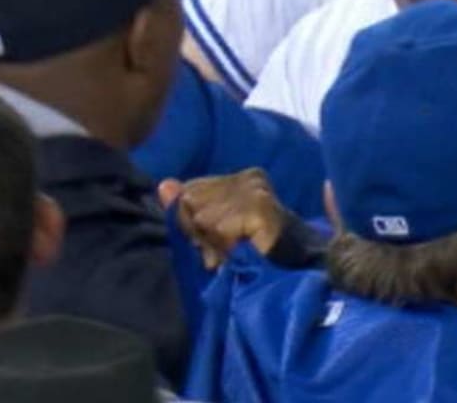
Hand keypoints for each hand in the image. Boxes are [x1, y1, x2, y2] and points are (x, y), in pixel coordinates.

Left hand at [159, 169, 287, 268]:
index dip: (193, 222)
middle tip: (222, 251)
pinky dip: (222, 246)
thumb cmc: (252, 258)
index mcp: (242, 177)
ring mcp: (257, 191)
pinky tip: (237, 253)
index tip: (213, 243)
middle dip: (200, 233)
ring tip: (230, 255)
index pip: (190, 190)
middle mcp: (251, 178)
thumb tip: (164, 185)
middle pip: (192, 200)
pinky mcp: (261, 208)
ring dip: (211, 243)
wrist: (292, 278)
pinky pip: (218, 227)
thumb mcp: (212, 233)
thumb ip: (186, 209)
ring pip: (202, 216)